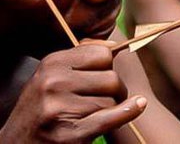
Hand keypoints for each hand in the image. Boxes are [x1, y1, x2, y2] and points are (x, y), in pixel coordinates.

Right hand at [0, 42, 145, 143]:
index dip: (109, 66)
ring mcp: (58, 108)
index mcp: (51, 63)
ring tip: (98, 114)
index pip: (102, 54)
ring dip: (113, 108)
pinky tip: (138, 106)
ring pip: (111, 100)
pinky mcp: (68, 134)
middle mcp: (53, 82)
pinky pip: (108, 118)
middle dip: (117, 90)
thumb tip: (115, 46)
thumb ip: (79, 60)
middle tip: (110, 100)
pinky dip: (127, 112)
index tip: (105, 77)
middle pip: (111, 77)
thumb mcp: (50, 77)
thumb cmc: (41, 110)